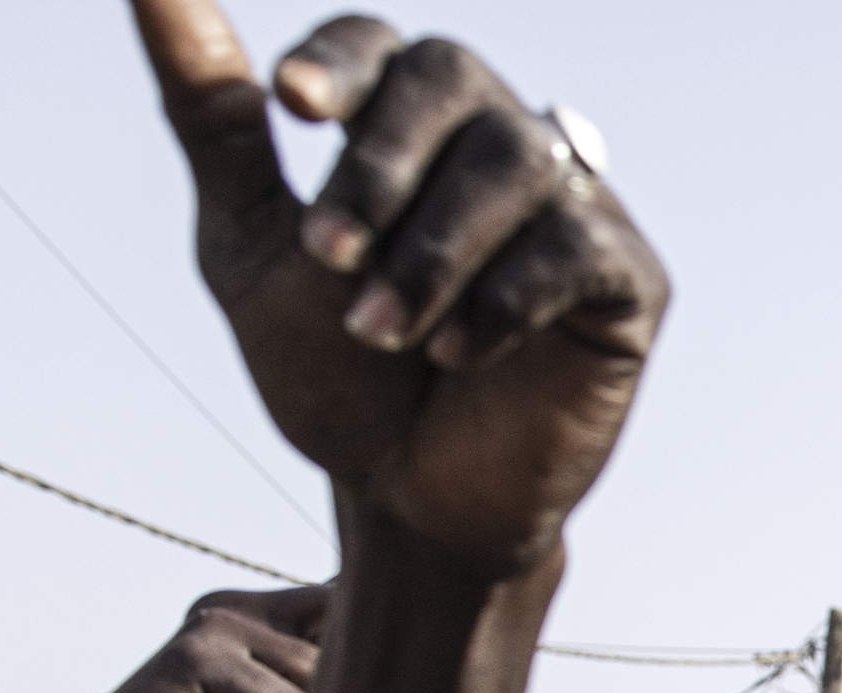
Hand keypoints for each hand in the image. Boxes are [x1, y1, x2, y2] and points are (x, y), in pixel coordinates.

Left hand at [135, 4, 669, 573]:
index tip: (292, 105)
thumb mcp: (251, 244)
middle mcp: (495, 143)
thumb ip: (214, 117)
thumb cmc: (338, 372)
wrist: (412, 498)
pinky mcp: (628, 282)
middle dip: (381, 163)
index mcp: (407, 124)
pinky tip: (456, 354)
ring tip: (382, 333)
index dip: (343, 62)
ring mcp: (572, 206)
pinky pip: (577, 250)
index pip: (381, 45)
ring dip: (433, 249)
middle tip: (329, 256)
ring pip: (515, 161)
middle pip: (452, 77)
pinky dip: (504, 298)